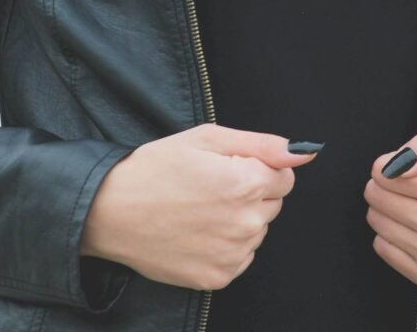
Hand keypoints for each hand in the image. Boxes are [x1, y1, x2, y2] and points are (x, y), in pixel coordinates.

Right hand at [81, 123, 320, 290]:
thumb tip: (305, 152)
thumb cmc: (156, 168)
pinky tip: (197, 230)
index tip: (228, 165)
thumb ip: (263, 144)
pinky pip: (240, 256)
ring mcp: (231, 255)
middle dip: (251, 191)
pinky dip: (226, 244)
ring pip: (257, 230)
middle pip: (272, 203)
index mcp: (245, 184)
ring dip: (239, 218)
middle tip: (210, 184)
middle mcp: (244, 224)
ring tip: (199, 206)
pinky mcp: (217, 278)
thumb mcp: (207, 139)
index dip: (258, 166)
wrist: (111, 211)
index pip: (286, 176)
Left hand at [363, 122, 416, 290]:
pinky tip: (413, 227)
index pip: (385, 173)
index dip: (390, 164)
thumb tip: (392, 166)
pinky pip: (382, 247)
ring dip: (386, 208)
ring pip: (376, 221)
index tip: (408, 167)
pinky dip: (390, 234)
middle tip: (410, 186)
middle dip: (385, 185)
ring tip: (412, 204)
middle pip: (376, 197)